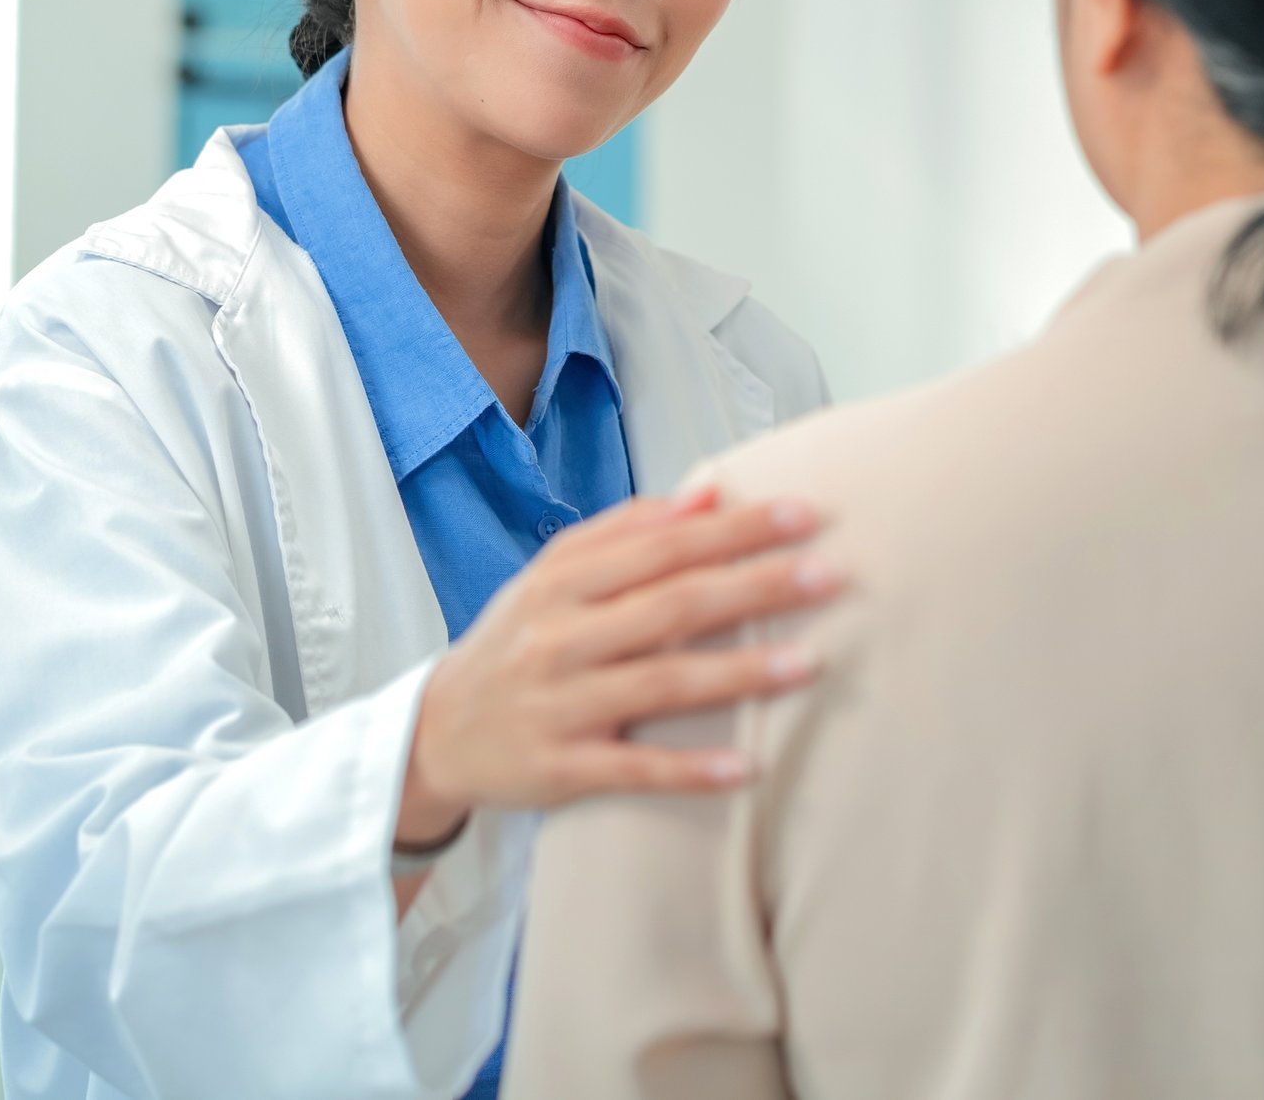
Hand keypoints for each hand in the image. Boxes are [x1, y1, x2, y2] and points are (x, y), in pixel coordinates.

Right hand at [396, 489, 839, 838]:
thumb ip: (627, 532)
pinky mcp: (559, 768)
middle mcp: (559, 637)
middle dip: (755, 587)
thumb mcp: (553, 576)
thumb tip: (709, 493)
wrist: (433, 734)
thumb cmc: (516, 643)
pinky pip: (634, 768)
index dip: (735, 528)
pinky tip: (747, 768)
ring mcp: (559, 704)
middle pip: (672, 605)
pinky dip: (690, 769)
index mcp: (562, 582)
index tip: (804, 513)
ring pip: (661, 683)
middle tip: (830, 575)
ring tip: (810, 664)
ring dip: (739, 675)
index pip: (663, 545)